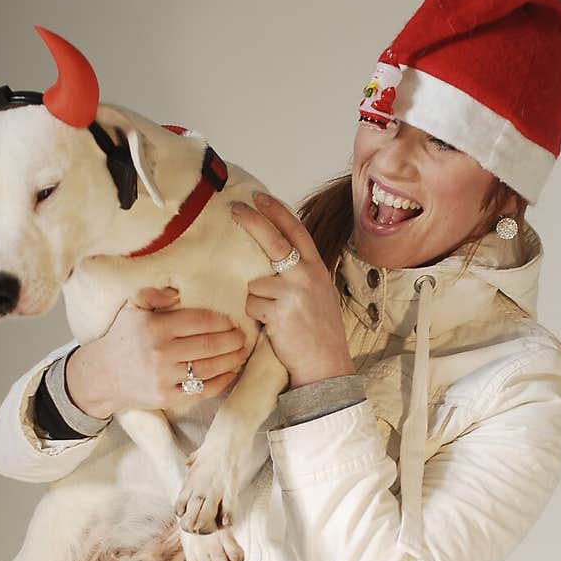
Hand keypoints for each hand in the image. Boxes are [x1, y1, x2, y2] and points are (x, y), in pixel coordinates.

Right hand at [65, 287, 250, 417]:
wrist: (100, 375)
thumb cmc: (121, 339)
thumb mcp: (131, 309)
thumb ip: (152, 294)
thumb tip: (177, 292)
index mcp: (154, 327)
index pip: (199, 321)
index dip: (221, 321)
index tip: (231, 321)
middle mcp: (161, 353)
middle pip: (209, 345)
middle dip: (232, 340)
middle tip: (242, 337)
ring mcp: (165, 378)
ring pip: (209, 368)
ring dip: (231, 360)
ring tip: (241, 353)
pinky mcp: (167, 398)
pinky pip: (201, 391)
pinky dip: (221, 382)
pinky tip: (231, 373)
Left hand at [231, 192, 354, 387]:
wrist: (325, 363)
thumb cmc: (319, 332)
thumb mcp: (319, 294)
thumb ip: (301, 273)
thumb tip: (276, 256)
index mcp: (316, 269)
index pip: (296, 230)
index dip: (277, 211)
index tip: (260, 197)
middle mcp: (306, 276)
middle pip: (273, 240)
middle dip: (252, 220)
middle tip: (235, 208)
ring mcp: (292, 293)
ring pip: (254, 284)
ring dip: (257, 301)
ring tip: (275, 318)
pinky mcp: (277, 312)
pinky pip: (251, 305)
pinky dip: (255, 317)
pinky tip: (272, 327)